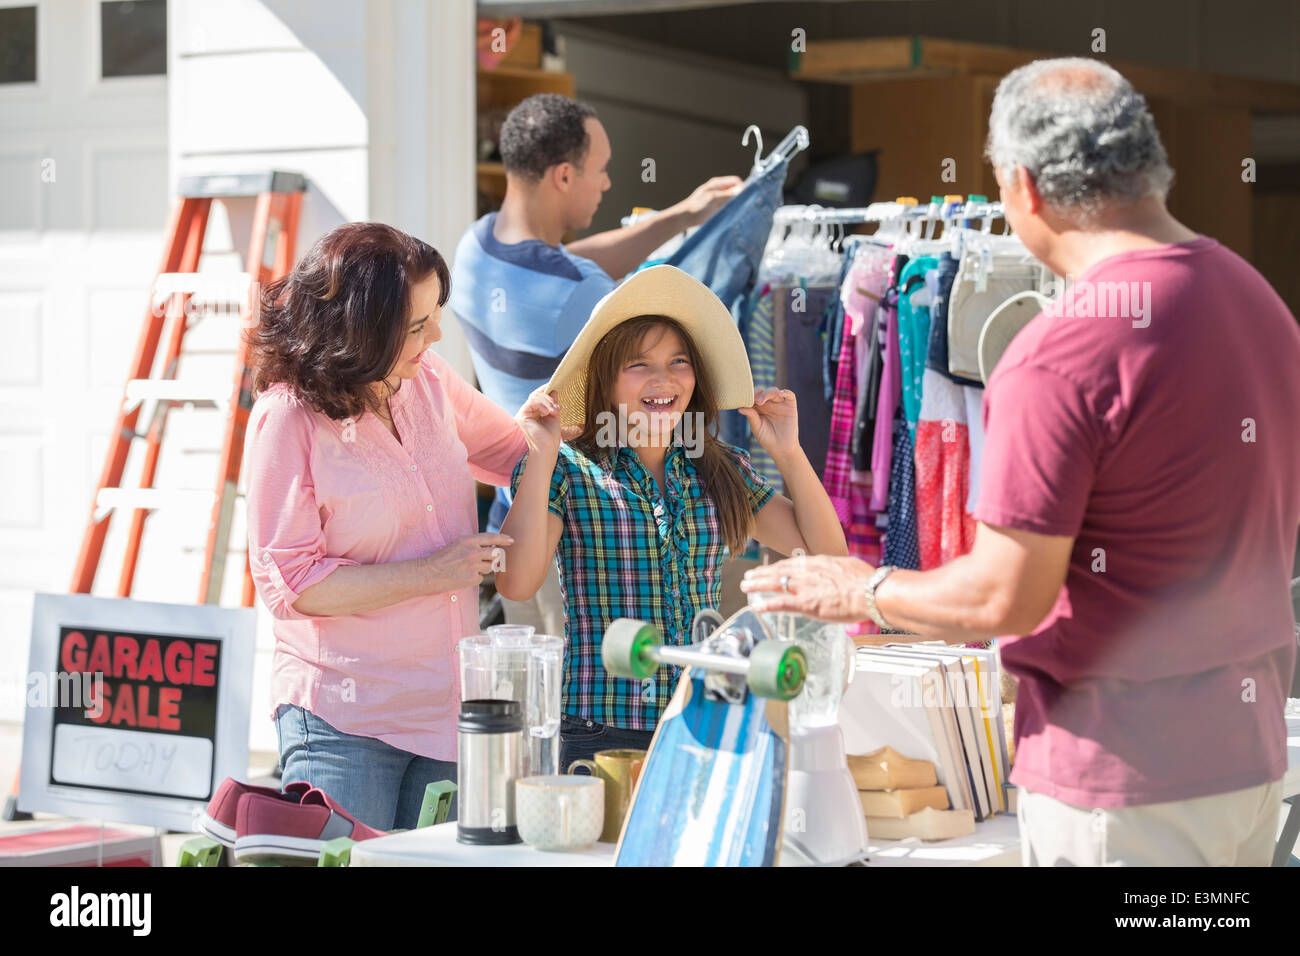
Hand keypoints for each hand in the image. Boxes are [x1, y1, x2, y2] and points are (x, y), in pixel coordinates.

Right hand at [427, 532, 514, 592]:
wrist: (428, 573)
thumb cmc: (441, 558)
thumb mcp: (457, 544)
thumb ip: (473, 544)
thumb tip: (491, 548)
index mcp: (468, 540)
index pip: (492, 538)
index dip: (503, 539)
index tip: (511, 540)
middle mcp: (473, 552)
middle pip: (495, 554)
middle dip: (494, 557)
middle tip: (487, 560)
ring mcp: (474, 566)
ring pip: (490, 567)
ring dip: (483, 568)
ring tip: (467, 568)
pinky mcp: (473, 578)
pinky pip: (481, 578)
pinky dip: (474, 578)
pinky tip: (463, 577)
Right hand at [516, 388, 563, 456]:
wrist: (547, 449)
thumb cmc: (551, 436)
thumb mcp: (554, 416)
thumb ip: (553, 404)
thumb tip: (553, 390)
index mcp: (533, 412)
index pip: (538, 396)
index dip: (545, 390)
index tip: (555, 387)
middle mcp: (527, 412)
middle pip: (536, 395)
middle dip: (548, 398)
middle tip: (558, 408)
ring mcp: (523, 414)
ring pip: (534, 397)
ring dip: (547, 402)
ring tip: (555, 411)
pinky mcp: (522, 416)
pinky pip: (531, 403)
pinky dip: (541, 405)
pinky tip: (547, 412)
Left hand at [677, 175, 742, 226]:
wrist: (685, 218)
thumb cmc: (695, 207)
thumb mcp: (712, 199)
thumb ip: (727, 194)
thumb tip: (741, 189)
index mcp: (717, 184)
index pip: (736, 181)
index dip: (742, 187)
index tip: (746, 196)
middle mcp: (720, 190)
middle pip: (736, 189)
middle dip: (741, 196)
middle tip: (745, 204)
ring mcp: (719, 199)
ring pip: (734, 199)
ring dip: (738, 203)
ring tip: (739, 210)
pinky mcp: (718, 208)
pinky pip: (730, 206)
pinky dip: (734, 209)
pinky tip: (734, 215)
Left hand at [738, 387, 798, 458]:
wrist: (781, 448)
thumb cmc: (767, 438)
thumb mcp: (756, 427)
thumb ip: (751, 416)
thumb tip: (740, 408)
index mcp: (759, 407)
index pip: (754, 395)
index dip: (749, 396)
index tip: (744, 401)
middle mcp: (769, 403)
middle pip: (763, 391)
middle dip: (757, 393)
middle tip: (753, 401)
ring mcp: (780, 404)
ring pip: (774, 391)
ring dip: (767, 393)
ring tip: (759, 402)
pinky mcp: (790, 406)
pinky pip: (789, 395)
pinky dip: (785, 392)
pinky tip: (779, 394)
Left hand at [740, 554, 875, 622]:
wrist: (871, 591)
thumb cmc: (867, 581)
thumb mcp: (850, 567)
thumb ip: (838, 569)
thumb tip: (839, 571)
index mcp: (820, 562)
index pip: (794, 563)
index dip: (779, 566)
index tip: (771, 568)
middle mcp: (808, 572)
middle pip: (779, 570)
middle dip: (762, 573)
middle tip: (750, 576)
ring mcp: (805, 587)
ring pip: (775, 583)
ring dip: (758, 585)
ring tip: (745, 587)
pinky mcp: (806, 603)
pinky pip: (781, 603)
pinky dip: (767, 604)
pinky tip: (757, 606)